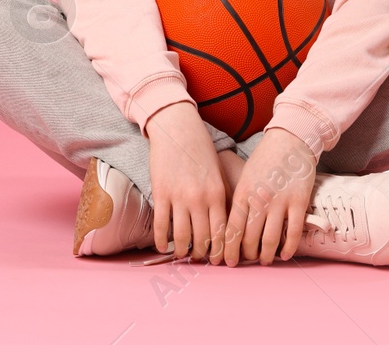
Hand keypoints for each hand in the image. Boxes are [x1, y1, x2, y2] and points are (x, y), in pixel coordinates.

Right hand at [146, 102, 227, 262]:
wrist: (177, 128)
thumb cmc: (200, 149)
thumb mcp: (218, 172)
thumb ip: (222, 197)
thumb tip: (227, 223)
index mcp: (217, 193)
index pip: (222, 232)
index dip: (220, 250)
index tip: (218, 260)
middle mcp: (200, 198)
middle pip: (203, 239)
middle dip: (202, 254)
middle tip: (200, 260)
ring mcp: (179, 197)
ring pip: (182, 237)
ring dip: (183, 252)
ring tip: (182, 255)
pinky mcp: (161, 193)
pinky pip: (161, 226)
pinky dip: (162, 241)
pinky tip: (163, 247)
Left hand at [224, 128, 317, 266]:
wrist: (290, 140)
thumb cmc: (265, 159)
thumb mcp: (244, 177)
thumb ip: (240, 201)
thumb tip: (233, 230)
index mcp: (242, 193)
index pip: (231, 230)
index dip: (229, 250)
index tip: (228, 262)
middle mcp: (259, 200)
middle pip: (249, 239)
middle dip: (247, 255)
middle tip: (249, 261)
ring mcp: (279, 202)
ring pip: (269, 240)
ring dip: (266, 256)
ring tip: (265, 260)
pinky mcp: (298, 202)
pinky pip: (292, 233)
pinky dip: (288, 249)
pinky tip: (285, 255)